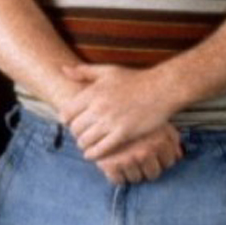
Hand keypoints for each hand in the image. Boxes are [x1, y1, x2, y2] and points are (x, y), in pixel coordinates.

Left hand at [57, 63, 178, 161]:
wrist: (162, 88)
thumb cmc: (135, 79)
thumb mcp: (107, 71)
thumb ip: (84, 71)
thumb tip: (63, 69)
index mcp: (92, 93)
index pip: (66, 113)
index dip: (66, 120)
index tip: (71, 123)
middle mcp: (98, 108)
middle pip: (75, 129)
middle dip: (76, 134)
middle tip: (80, 136)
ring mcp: (111, 121)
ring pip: (85, 140)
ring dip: (83, 145)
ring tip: (86, 145)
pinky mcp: (124, 133)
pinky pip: (101, 148)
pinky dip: (93, 154)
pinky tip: (92, 154)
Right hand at [90, 123, 182, 185]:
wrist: (101, 107)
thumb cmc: (132, 114)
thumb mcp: (155, 121)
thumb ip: (171, 137)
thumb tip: (179, 156)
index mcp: (158, 141)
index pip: (169, 162)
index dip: (163, 160)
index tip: (156, 157)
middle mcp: (144, 152)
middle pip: (153, 173)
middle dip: (149, 168)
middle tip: (141, 161)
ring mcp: (126, 159)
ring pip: (135, 178)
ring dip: (133, 173)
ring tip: (127, 162)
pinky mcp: (108, 164)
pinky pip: (117, 180)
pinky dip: (117, 176)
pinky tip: (115, 166)